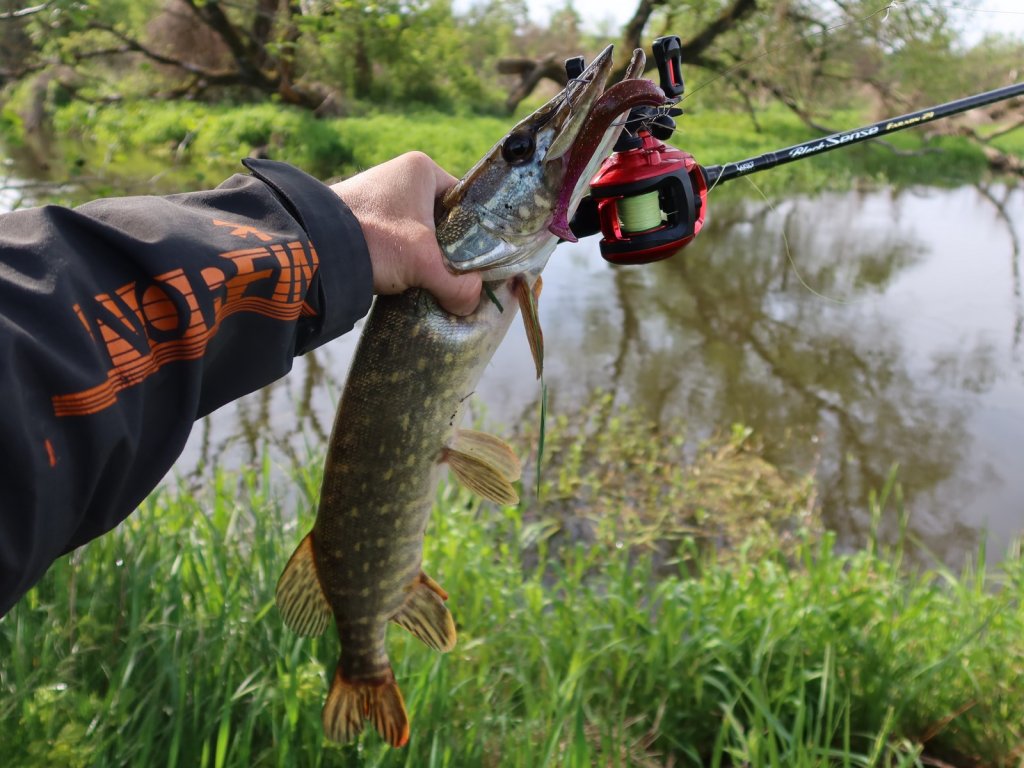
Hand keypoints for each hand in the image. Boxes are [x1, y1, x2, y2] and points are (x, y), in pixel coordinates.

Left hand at [330, 152, 481, 315]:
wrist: (315, 249)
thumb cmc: (376, 240)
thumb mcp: (424, 263)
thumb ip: (457, 285)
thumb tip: (471, 303)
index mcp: (422, 169)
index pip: (466, 203)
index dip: (475, 234)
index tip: (479, 263)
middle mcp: (401, 176)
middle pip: (443, 221)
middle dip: (449, 251)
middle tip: (457, 277)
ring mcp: (380, 197)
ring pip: (420, 234)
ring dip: (425, 258)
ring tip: (432, 282)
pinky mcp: (364, 219)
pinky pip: (397, 241)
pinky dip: (403, 260)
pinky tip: (408, 280)